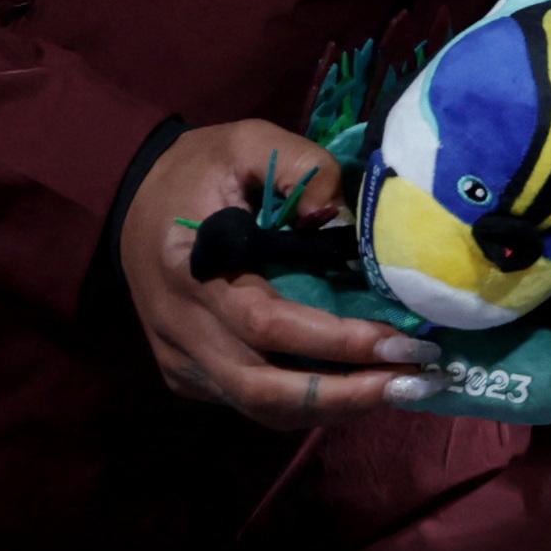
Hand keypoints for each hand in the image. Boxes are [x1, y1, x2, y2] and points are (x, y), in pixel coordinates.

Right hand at [119, 120, 430, 427]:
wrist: (131, 198)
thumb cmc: (200, 169)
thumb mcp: (250, 142)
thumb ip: (305, 169)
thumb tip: (344, 219)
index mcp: (191, 271)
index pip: (266, 323)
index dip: (335, 341)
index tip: (402, 343)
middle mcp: (181, 328)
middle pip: (264, 389)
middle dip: (347, 394)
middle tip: (419, 379)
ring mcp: (179, 358)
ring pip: (259, 407)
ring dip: (335, 407)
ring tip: (403, 388)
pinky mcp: (186, 374)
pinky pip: (249, 402)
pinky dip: (308, 403)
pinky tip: (359, 386)